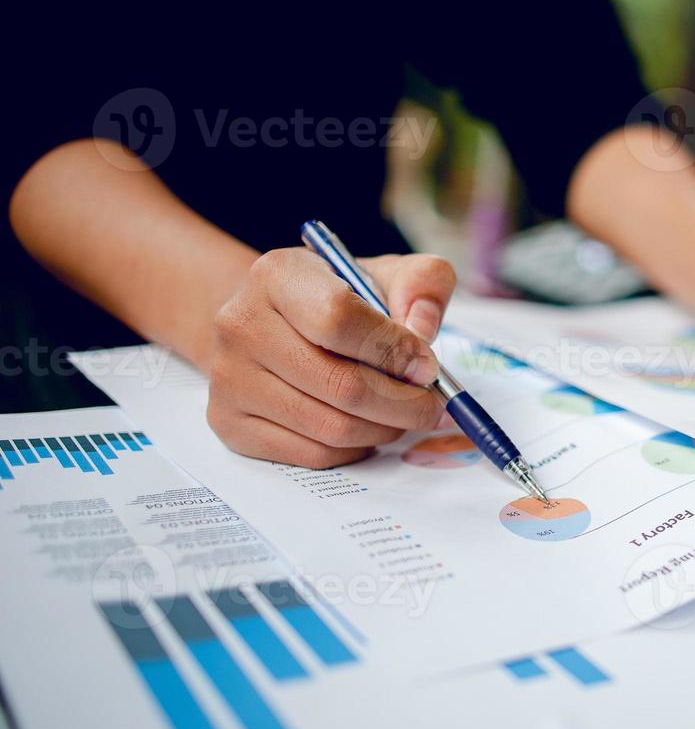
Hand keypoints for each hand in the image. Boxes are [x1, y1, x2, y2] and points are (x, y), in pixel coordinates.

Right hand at [206, 249, 457, 467]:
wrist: (271, 322)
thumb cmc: (337, 299)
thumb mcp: (385, 274)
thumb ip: (423, 283)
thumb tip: (422, 332)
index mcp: (277, 275)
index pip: (339, 319)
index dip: (394, 350)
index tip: (427, 367)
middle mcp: (241, 324)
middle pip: (341, 385)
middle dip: (404, 404)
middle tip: (431, 406)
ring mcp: (229, 378)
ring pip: (331, 428)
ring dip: (384, 429)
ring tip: (403, 415)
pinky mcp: (230, 423)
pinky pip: (312, 454)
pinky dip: (355, 449)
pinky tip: (367, 427)